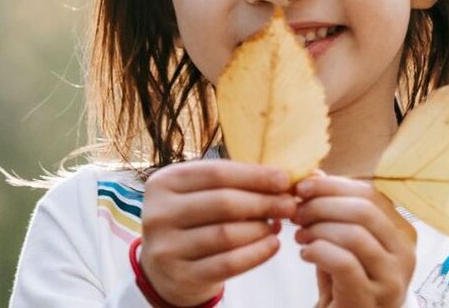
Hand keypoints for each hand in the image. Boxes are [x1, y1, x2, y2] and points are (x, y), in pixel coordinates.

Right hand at [139, 160, 295, 305]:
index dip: (254, 175)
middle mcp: (158, 213)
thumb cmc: (193, 220)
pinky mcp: (180, 276)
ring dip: (261, 228)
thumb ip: (232, 183)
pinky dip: (257, 253)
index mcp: (164, 182)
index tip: (284, 179)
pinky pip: (229, 263)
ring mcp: (166, 247)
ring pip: (227, 234)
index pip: (216, 173)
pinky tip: (273, 245)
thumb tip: (282, 180)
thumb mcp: (200, 194)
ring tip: (278, 225)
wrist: (166, 269)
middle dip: (263, 202)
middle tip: (289, 205)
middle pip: (223, 202)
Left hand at [292, 175, 416, 307]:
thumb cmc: (344, 281)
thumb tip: (315, 173)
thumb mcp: (340, 240)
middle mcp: (405, 253)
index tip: (301, 187)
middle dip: (323, 205)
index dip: (333, 186)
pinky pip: (344, 263)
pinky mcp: (372, 299)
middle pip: (364, 210)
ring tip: (299, 235)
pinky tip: (306, 254)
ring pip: (355, 235)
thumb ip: (332, 208)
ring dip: (319, 229)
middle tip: (297, 212)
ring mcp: (392, 278)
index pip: (370, 194)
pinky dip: (319, 252)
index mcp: (402, 232)